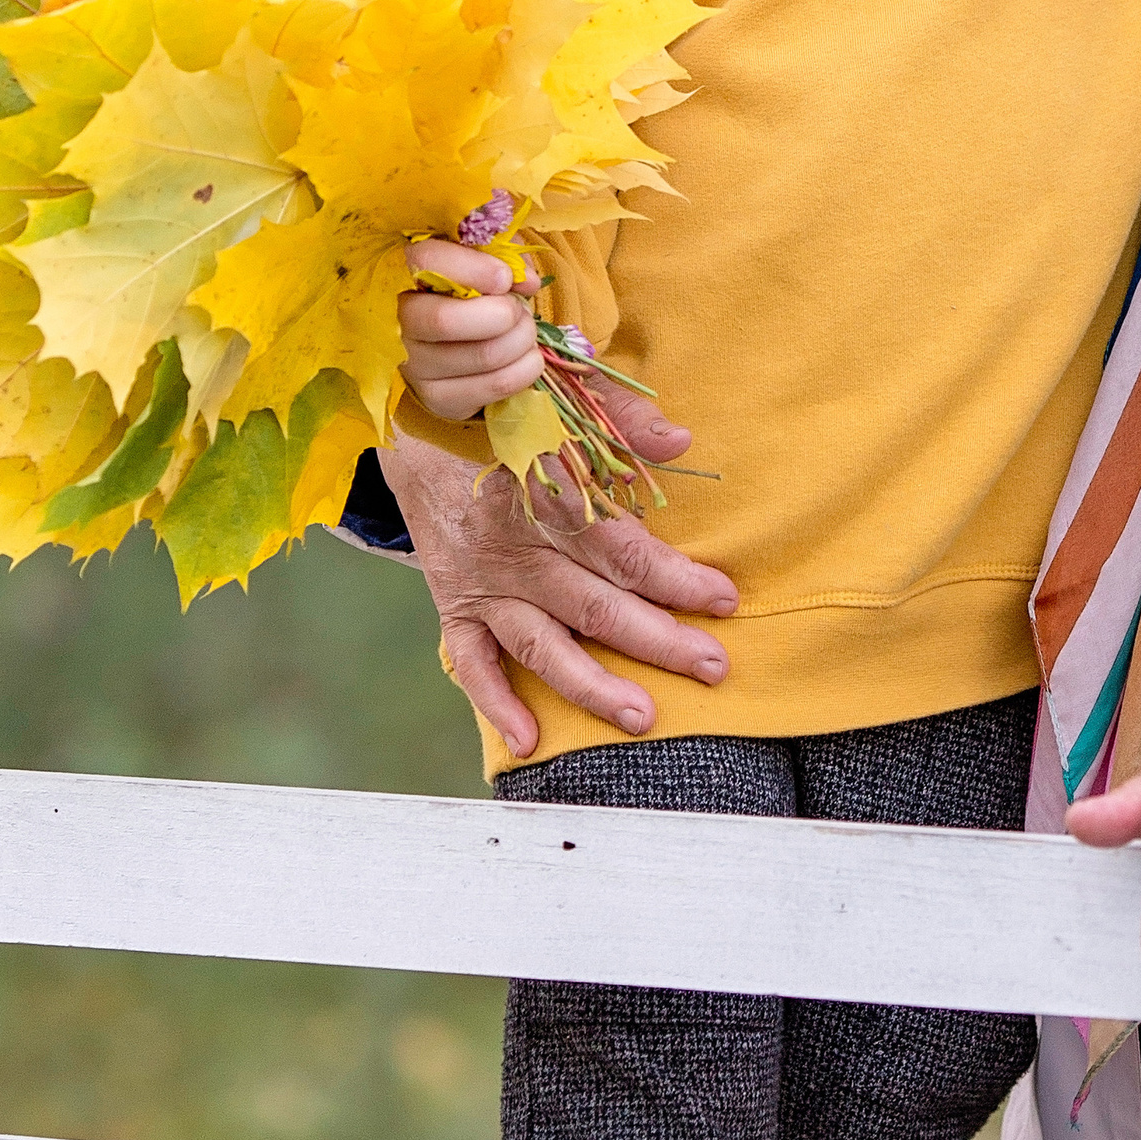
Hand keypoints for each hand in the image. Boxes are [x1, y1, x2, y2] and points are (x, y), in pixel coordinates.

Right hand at [380, 428, 737, 756]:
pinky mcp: (455, 605)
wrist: (416, 426)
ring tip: (643, 717)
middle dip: (658, 641)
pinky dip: (497, 703)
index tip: (723, 598)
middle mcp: (514, 546)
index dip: (675, 577)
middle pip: (594, 606)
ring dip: (593, 685)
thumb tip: (681, 443)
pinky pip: (473, 663)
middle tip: (714, 666)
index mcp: (547, 492)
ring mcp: (482, 582)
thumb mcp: (565, 400)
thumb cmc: (513, 415)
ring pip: (542, 645)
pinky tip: (531, 740)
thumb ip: (625, 422)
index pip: (621, 547)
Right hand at [399, 240, 542, 420]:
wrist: (445, 343)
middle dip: (503, 312)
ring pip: (484, 354)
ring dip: (523, 338)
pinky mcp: (438, 398)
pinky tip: (524, 355)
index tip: (505, 277)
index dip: (474, 269)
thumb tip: (527, 281)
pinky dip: (526, 367)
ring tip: (524, 329)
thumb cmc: (464, 290)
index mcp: (401, 273)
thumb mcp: (479, 261)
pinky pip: (497, 385)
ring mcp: (414, 367)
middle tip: (519, 309)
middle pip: (446, 320)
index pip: (426, 263)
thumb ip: (503, 258)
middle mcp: (396, 324)